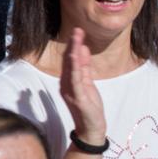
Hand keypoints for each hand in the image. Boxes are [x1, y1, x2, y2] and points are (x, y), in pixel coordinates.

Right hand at [60, 26, 106, 144]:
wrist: (92, 128)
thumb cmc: (90, 107)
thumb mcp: (89, 84)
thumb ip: (85, 68)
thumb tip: (83, 50)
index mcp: (69, 80)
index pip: (71, 60)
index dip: (74, 45)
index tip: (78, 32)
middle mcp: (66, 83)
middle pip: (69, 60)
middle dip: (73, 44)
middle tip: (77, 30)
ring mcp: (70, 90)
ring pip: (71, 67)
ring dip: (74, 51)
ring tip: (77, 38)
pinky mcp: (77, 96)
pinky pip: (75, 79)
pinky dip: (74, 67)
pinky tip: (76, 56)